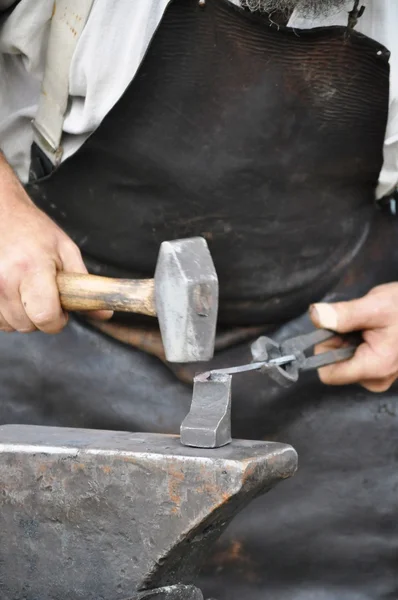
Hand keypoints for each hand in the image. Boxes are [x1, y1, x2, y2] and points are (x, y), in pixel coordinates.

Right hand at [0, 158, 111, 332]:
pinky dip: (7, 313)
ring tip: (27, 290)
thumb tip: (104, 314)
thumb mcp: (66, 251)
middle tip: (44, 295)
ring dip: (23, 316)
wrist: (1, 213)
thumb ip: (85, 285)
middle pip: (28, 325)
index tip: (61, 310)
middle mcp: (5, 279)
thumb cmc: (34, 231)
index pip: (45, 316)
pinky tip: (13, 293)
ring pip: (10, 325)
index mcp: (32, 268)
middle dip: (41, 317)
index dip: (57, 320)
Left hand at [310, 283, 397, 391]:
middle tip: (358, 324)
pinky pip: (356, 359)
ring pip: (344, 361)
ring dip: (349, 340)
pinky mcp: (381, 370)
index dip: (325, 349)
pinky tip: (373, 331)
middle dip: (339, 342)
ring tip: (369, 326)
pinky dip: (358, 343)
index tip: (335, 330)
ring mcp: (379, 376)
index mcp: (374, 368)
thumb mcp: (375, 306)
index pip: (328, 374)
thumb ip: (344, 314)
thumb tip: (315, 316)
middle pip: (335, 366)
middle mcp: (376, 379)